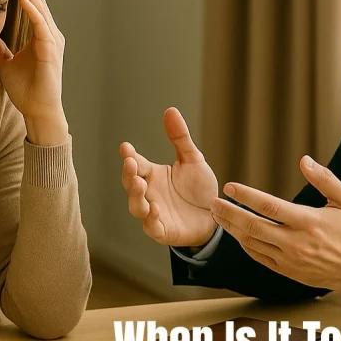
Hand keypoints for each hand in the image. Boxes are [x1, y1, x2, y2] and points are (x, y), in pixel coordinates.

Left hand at [0, 0, 68, 144]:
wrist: (38, 110)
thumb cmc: (26, 90)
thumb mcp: (6, 63)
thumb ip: (1, 48)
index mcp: (41, 36)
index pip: (31, 5)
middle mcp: (50, 35)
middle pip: (37, 1)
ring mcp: (53, 41)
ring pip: (40, 9)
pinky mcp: (51, 51)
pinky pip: (41, 26)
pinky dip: (33, 11)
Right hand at [120, 108, 219, 247]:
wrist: (216, 216)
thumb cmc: (199, 189)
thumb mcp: (192, 160)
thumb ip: (180, 138)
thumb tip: (170, 110)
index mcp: (153, 175)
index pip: (136, 163)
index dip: (129, 156)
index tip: (125, 147)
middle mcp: (149, 193)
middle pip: (130, 183)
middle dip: (128, 173)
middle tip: (131, 163)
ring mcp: (154, 212)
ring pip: (136, 206)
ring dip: (135, 196)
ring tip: (139, 184)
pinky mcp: (162, 230)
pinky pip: (152, 226)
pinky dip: (151, 219)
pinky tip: (156, 208)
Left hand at [210, 155, 340, 294]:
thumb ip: (325, 179)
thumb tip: (304, 160)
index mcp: (308, 222)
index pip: (269, 207)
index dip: (246, 196)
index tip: (229, 187)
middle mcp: (295, 242)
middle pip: (253, 226)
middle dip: (229, 213)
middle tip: (212, 202)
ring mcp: (288, 259)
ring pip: (252, 243)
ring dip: (231, 228)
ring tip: (217, 215)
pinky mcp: (286, 270)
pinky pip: (258, 256)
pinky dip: (244, 244)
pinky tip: (235, 232)